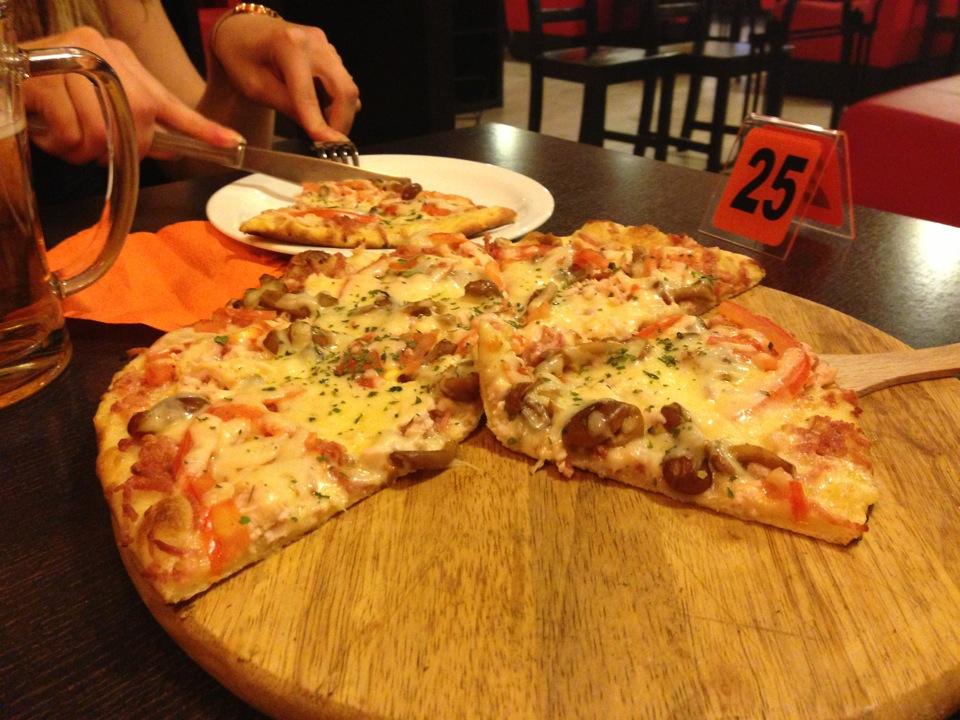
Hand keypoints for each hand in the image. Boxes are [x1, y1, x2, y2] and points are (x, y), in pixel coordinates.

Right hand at [21, 26, 242, 164]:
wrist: (1, 73)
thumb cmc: (53, 94)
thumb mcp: (99, 104)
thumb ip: (135, 123)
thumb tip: (173, 147)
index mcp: (120, 58)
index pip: (168, 101)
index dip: (201, 128)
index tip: (232, 144)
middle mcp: (99, 52)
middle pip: (139, 123)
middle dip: (123, 148)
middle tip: (98, 148)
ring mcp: (71, 62)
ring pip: (103, 135)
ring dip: (86, 152)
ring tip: (68, 139)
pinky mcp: (44, 80)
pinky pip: (73, 137)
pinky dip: (63, 148)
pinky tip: (50, 135)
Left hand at [210, 14, 360, 141]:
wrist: (240, 27)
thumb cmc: (240, 54)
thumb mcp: (255, 87)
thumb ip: (287, 107)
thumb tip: (315, 130)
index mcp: (289, 46)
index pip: (310, 96)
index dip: (320, 126)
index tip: (330, 148)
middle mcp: (313, 42)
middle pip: (345, 90)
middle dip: (342, 122)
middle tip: (331, 143)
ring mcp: (324, 44)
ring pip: (348, 87)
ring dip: (340, 112)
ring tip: (322, 125)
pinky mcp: (329, 50)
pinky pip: (343, 81)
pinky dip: (336, 100)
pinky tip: (321, 108)